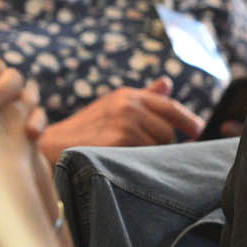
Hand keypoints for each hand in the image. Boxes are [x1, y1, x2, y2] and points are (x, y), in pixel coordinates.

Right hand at [35, 75, 200, 162]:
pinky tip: (123, 163)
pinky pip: (146, 156)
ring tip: (126, 157)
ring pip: (159, 145)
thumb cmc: (83, 132)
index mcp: (127, 95)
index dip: (188, 120)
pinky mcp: (119, 140)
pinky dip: (140, 163)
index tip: (198, 130)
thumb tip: (167, 83)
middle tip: (142, 152)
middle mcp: (128, 104)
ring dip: (150, 155)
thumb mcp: (112, 108)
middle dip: (162, 144)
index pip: (170, 106)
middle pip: (168, 131)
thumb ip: (142, 97)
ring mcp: (124, 122)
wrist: (48, 148)